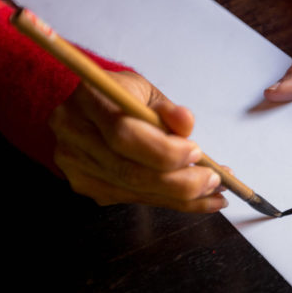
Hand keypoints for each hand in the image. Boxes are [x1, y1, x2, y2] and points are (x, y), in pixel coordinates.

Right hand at [49, 71, 227, 211]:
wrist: (86, 106)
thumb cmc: (121, 95)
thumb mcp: (145, 90)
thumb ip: (166, 109)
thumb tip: (186, 122)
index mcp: (90, 100)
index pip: (125, 134)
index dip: (164, 150)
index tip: (197, 151)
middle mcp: (76, 135)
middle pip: (130, 172)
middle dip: (180, 182)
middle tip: (215, 179)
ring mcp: (77, 165)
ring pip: (135, 192)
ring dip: (183, 197)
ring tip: (215, 190)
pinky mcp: (87, 185)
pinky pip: (136, 200)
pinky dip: (172, 202)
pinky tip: (200, 199)